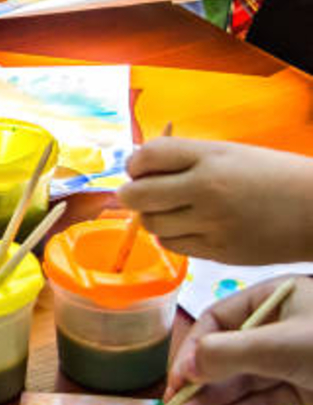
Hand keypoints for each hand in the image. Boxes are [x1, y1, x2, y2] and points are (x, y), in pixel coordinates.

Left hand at [117, 138, 312, 263]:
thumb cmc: (274, 176)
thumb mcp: (230, 153)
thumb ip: (186, 159)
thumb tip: (140, 170)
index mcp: (209, 158)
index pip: (147, 157)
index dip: (135, 164)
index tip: (139, 169)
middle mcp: (205, 190)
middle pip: (137, 196)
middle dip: (131, 195)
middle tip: (139, 194)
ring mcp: (211, 224)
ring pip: (151, 225)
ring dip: (153, 217)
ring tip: (172, 210)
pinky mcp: (217, 252)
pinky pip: (173, 246)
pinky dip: (172, 237)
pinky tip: (189, 227)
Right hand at [168, 276, 312, 404]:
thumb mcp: (281, 343)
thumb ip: (229, 352)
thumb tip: (186, 368)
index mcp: (273, 298)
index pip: (217, 320)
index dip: (194, 349)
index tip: (180, 379)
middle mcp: (279, 326)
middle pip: (227, 354)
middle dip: (201, 382)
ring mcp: (293, 358)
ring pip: (245, 380)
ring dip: (216, 401)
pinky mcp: (307, 386)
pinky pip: (268, 397)